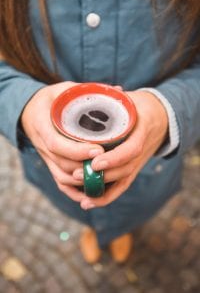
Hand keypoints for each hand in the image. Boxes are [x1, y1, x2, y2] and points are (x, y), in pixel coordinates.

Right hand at [21, 81, 103, 201]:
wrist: (30, 112)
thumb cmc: (50, 99)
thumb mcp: (64, 89)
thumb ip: (87, 91)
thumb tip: (118, 90)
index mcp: (41, 124)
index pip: (56, 143)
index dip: (76, 150)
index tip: (97, 150)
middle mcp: (42, 144)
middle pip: (61, 163)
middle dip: (84, 167)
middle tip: (106, 163)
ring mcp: (46, 157)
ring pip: (62, 176)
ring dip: (82, 181)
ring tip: (103, 177)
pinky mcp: (51, 164)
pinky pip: (60, 182)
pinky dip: (74, 191)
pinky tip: (90, 194)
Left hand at [73, 91, 168, 208]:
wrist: (160, 117)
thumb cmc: (141, 106)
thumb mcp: (130, 99)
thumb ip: (112, 98)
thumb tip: (91, 94)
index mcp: (142, 130)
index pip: (131, 149)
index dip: (114, 158)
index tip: (95, 162)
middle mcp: (142, 151)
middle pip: (125, 170)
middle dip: (102, 176)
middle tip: (77, 175)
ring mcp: (138, 162)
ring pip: (123, 181)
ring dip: (103, 191)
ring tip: (82, 197)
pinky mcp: (133, 168)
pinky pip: (122, 185)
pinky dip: (108, 196)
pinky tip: (90, 201)